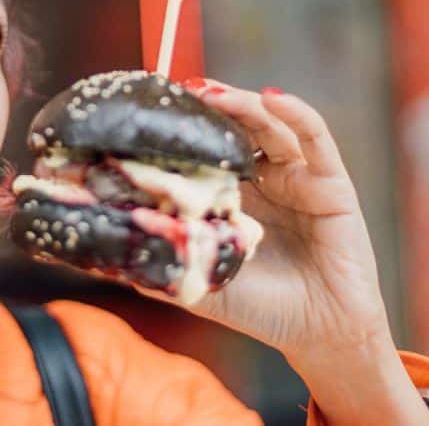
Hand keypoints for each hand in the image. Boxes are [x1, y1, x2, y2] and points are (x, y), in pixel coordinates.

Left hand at [135, 78, 428, 425]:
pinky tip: (274, 99)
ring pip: (269, 125)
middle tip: (179, 92)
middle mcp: (265, 179)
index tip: (151, 111)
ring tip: (213, 92)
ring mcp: (298, 177)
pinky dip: (296, 113)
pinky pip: (315, 138)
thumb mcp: (198, 277)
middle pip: (235, 127)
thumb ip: (160, 255)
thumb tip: (98, 243)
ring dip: (242, 104)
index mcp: (233, 196)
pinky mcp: (331, 182)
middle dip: (209, 106)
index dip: (184, 127)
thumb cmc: (259, 308)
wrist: (318, 335)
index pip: (205, 148)